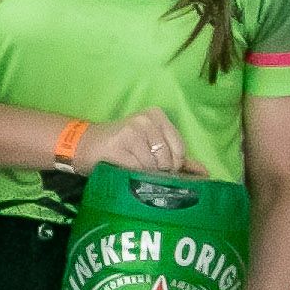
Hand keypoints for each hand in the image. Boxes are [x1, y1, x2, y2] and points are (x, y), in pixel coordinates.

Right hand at [72, 106, 188, 175]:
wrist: (85, 145)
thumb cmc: (121, 148)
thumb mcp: (151, 147)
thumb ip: (178, 159)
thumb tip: (205, 174)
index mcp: (158, 115)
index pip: (179, 149)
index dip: (173, 165)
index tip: (160, 168)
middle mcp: (147, 119)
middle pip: (167, 158)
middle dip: (159, 171)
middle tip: (143, 169)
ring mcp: (134, 129)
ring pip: (153, 165)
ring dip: (144, 174)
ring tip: (132, 167)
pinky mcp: (121, 142)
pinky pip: (138, 168)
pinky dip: (133, 174)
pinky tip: (124, 168)